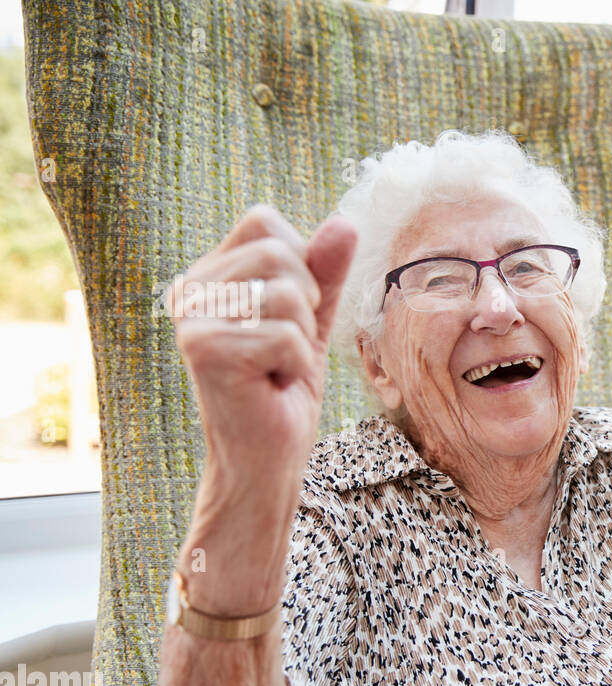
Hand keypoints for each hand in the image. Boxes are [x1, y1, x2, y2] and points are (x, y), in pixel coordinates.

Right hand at [167, 205, 355, 613]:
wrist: (266, 461)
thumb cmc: (284, 391)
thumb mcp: (312, 321)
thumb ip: (326, 272)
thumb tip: (344, 222)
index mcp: (208, 273)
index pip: (265, 221)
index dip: (300, 266)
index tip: (286, 318)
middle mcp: (190, 289)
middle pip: (279, 251)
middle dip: (305, 305)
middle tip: (281, 351)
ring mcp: (192, 319)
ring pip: (287, 293)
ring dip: (302, 339)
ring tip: (275, 369)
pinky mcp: (204, 350)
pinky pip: (287, 335)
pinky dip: (296, 366)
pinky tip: (271, 388)